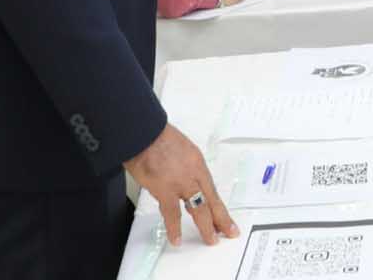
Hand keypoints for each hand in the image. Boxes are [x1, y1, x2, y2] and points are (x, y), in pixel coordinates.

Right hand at [124, 124, 238, 247]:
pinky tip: (176, 239)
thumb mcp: (181, 149)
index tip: (226, 217)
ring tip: (211, 239)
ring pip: (199, 208)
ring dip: (206, 226)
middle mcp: (194, 174)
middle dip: (221, 219)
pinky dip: (174, 228)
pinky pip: (172, 213)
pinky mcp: (165, 189)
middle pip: (212, 200)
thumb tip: (185, 181)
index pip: (212, 190)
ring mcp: (181, 183)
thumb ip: (185, 167)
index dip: (219, 206)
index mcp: (198, 164)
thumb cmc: (156, 137)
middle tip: (229, 232)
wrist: (143, 133)